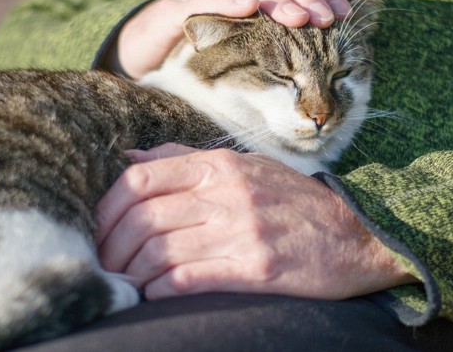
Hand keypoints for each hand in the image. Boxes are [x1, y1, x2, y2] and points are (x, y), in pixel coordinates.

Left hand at [96, 144, 416, 300]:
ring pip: (159, 250)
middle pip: (143, 217)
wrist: (356, 235)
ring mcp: (241, 231)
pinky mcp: (256, 269)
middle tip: (102, 264)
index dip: (106, 207)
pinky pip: (189, 279)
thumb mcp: (244, 165)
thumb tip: (131, 158)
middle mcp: (227, 193)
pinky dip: (159, 289)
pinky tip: (152, 294)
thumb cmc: (292, 200)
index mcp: (220, 165)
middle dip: (111, 245)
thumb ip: (185, 158)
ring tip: (123, 283)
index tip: (97, 229)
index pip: (141, 178)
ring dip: (131, 272)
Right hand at [111, 0, 350, 77]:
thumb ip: (272, 41)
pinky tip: (249, 8)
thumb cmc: (199, 49)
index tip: (343, 14)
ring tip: (299, 19)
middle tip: (325, 19)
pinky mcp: (175, 10)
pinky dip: (228, 0)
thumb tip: (319, 55)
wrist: (142, 55)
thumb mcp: (242, 44)